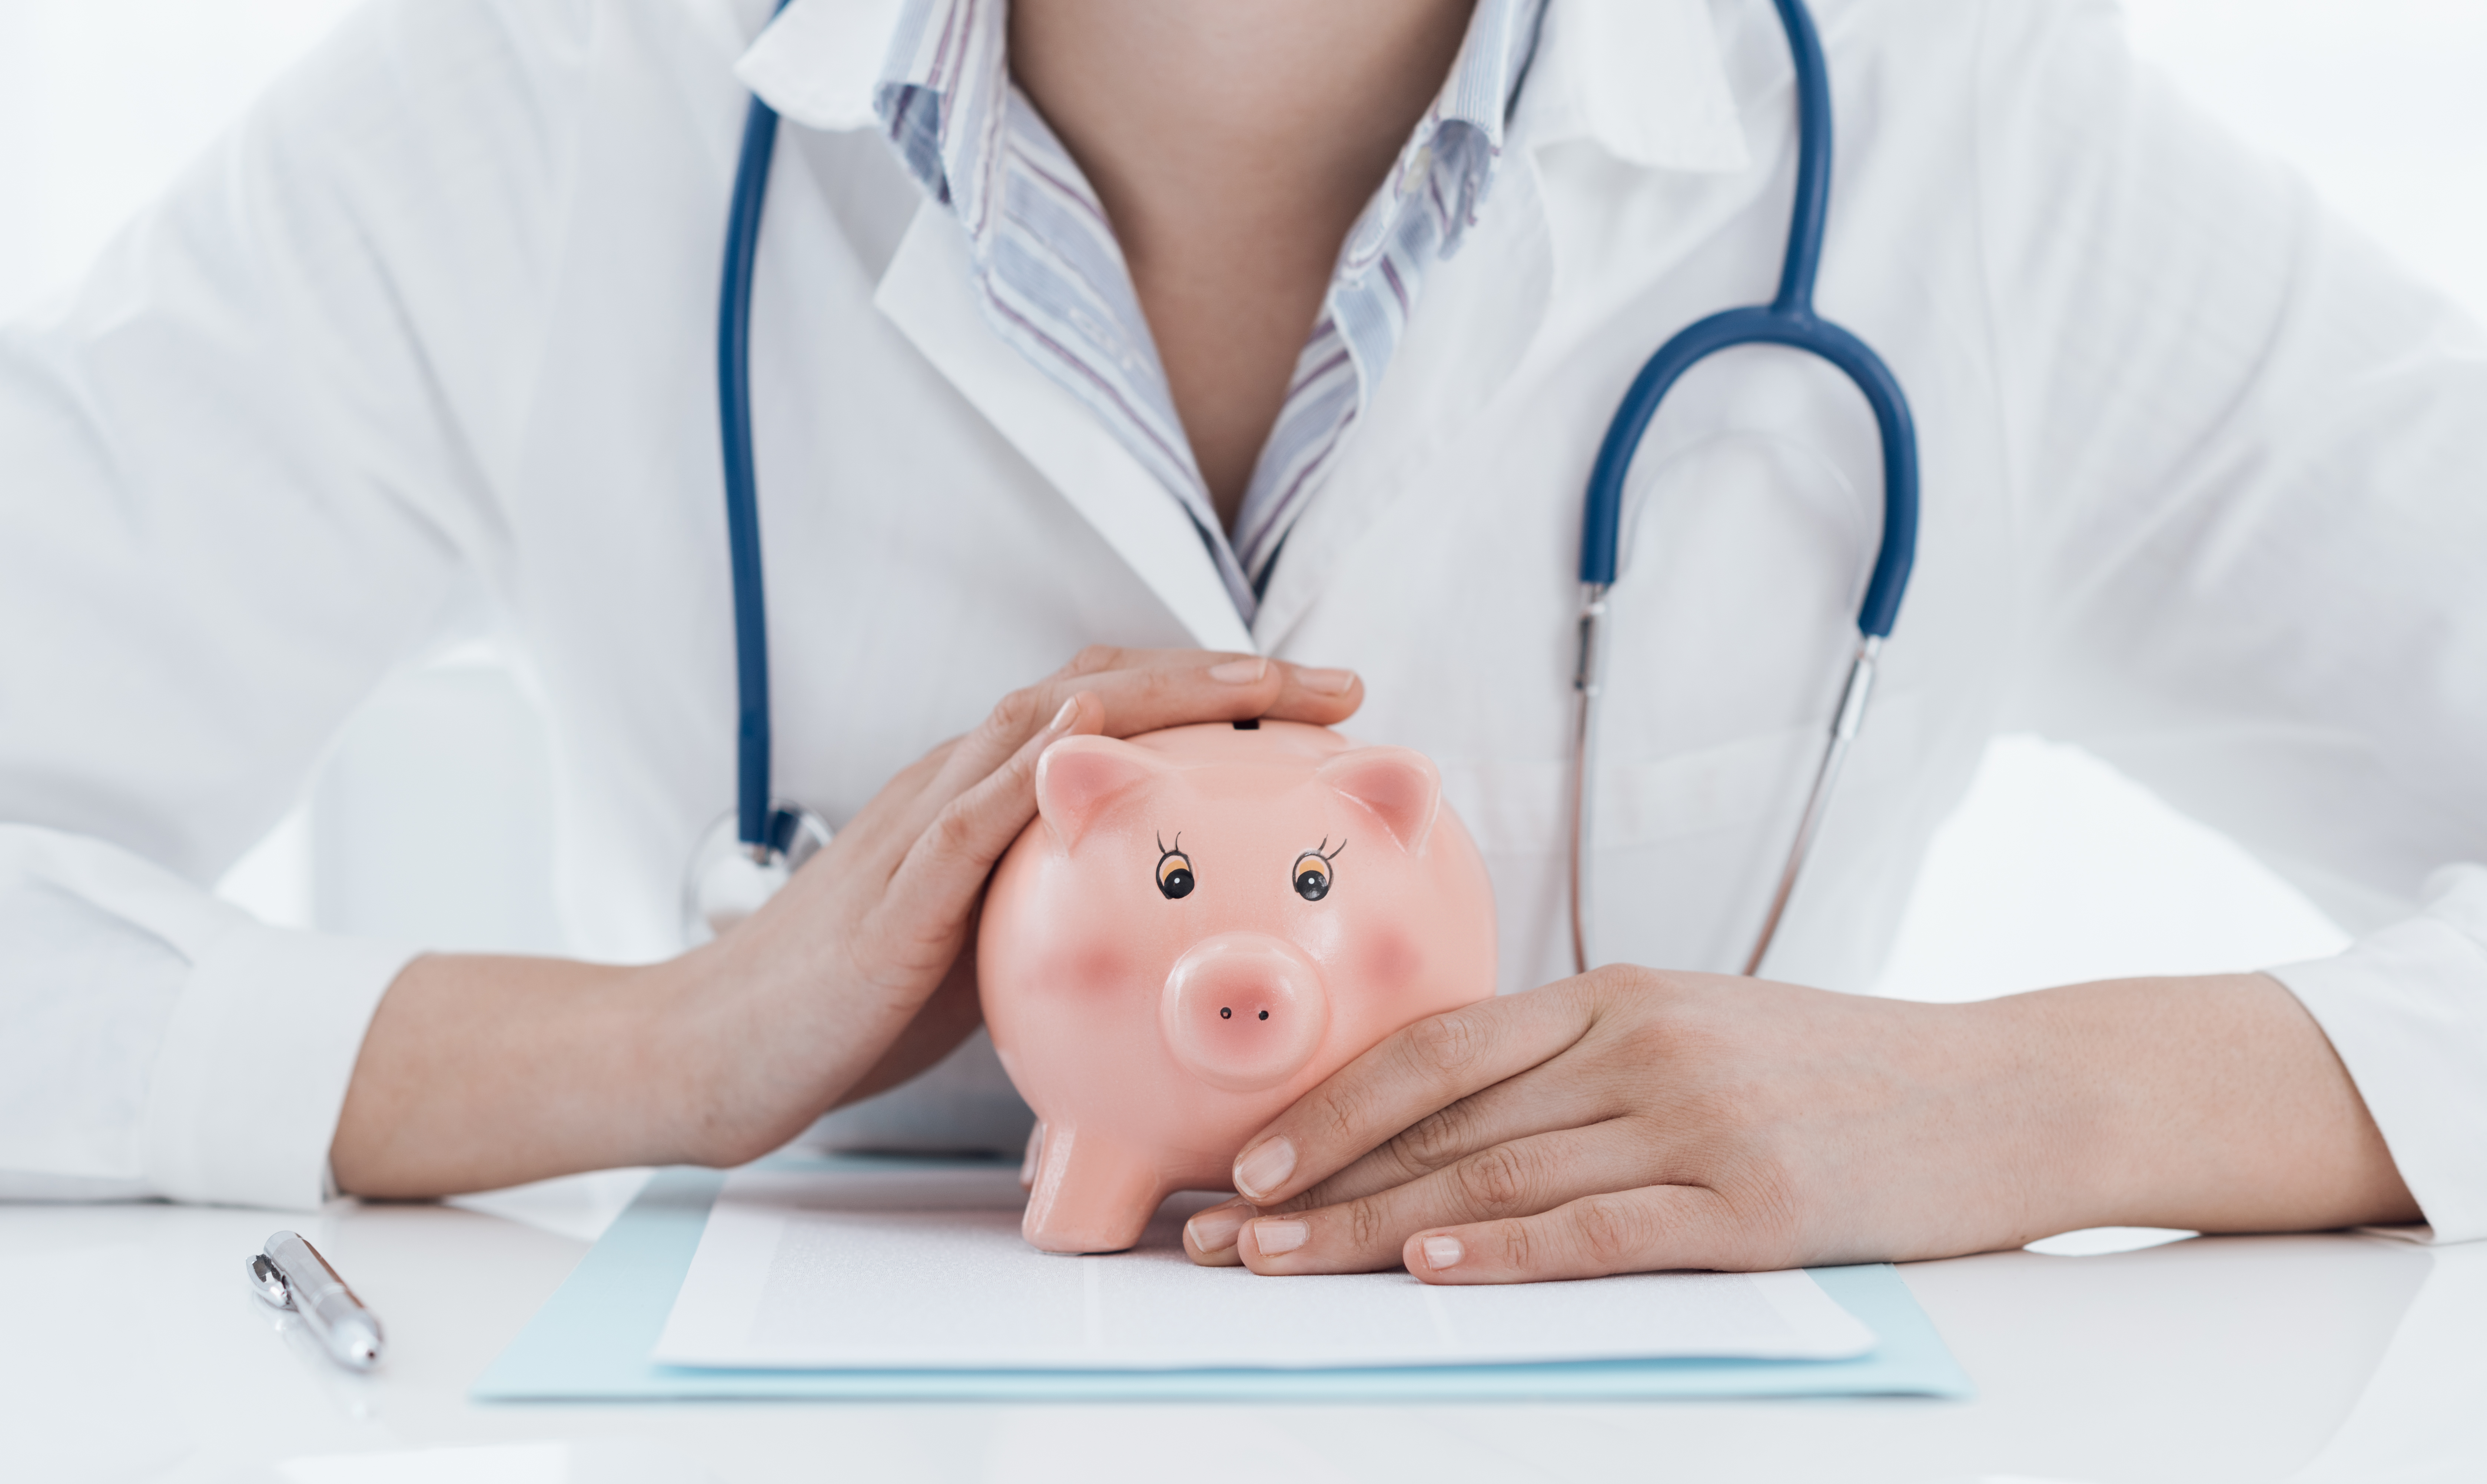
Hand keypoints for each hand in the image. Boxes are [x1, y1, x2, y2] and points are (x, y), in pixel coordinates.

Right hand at [670, 646, 1363, 1162]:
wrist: (718, 1048)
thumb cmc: (852, 1007)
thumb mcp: (983, 950)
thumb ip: (1051, 919)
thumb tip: (1154, 937)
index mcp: (984, 801)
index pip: (1111, 713)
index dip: (1211, 693)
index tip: (1319, 702)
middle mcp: (958, 788)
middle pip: (1102, 691)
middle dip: (1222, 675)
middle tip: (1337, 683)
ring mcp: (922, 830)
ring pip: (1044, 722)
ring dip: (1159, 693)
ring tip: (1257, 679)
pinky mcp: (895, 894)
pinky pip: (969, 813)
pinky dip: (1035, 763)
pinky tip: (1093, 729)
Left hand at [1180, 967, 2419, 1281]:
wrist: (2009, 1090)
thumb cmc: (1841, 1072)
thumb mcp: (1700, 1031)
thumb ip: (1584, 1065)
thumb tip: (1456, 1123)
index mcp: (1617, 997)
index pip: (1435, 1049)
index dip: (1326, 1106)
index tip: (1240, 1159)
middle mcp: (1641, 1045)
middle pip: (1442, 1120)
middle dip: (1313, 1181)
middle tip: (1217, 1231)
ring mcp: (1700, 1121)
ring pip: (1496, 1175)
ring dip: (1371, 1227)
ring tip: (1276, 1264)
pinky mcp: (1757, 1204)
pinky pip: (1602, 1227)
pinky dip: (1507, 1250)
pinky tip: (1429, 1269)